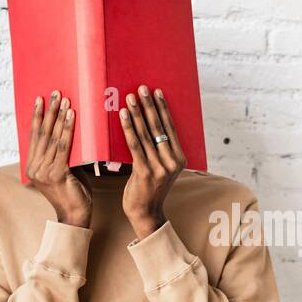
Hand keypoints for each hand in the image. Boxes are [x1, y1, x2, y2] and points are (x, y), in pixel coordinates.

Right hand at [25, 91, 92, 227]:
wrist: (76, 216)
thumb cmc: (73, 192)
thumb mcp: (64, 169)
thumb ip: (63, 154)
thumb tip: (70, 131)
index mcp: (32, 166)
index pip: (34, 136)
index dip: (38, 117)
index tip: (40, 99)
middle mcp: (34, 168)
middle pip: (42, 133)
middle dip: (49, 111)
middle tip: (54, 92)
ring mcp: (44, 171)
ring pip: (52, 138)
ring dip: (59, 116)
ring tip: (64, 100)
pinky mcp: (56, 174)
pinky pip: (63, 147)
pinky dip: (68, 129)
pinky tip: (72, 116)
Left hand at [119, 84, 185, 239]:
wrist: (145, 213)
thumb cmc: (148, 188)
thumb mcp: (159, 167)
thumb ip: (156, 150)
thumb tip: (145, 125)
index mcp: (179, 158)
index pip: (171, 128)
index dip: (163, 108)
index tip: (156, 92)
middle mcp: (172, 162)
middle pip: (159, 128)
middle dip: (149, 106)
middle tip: (141, 88)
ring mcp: (160, 168)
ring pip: (146, 134)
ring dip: (137, 113)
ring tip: (129, 98)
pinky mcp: (145, 172)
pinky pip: (135, 145)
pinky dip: (128, 128)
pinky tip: (122, 116)